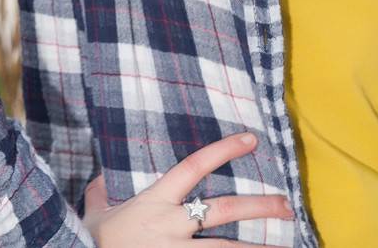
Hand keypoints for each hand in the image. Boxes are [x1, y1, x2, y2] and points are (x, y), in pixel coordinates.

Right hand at [81, 132, 294, 245]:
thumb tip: (102, 176)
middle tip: (286, 204)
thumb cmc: (90, 238)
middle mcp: (171, 224)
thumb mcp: (94, 210)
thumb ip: (101, 191)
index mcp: (154, 201)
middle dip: (259, 206)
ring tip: (287, 247)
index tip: (250, 140)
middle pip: (224, 210)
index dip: (223, 151)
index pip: (194, 167)